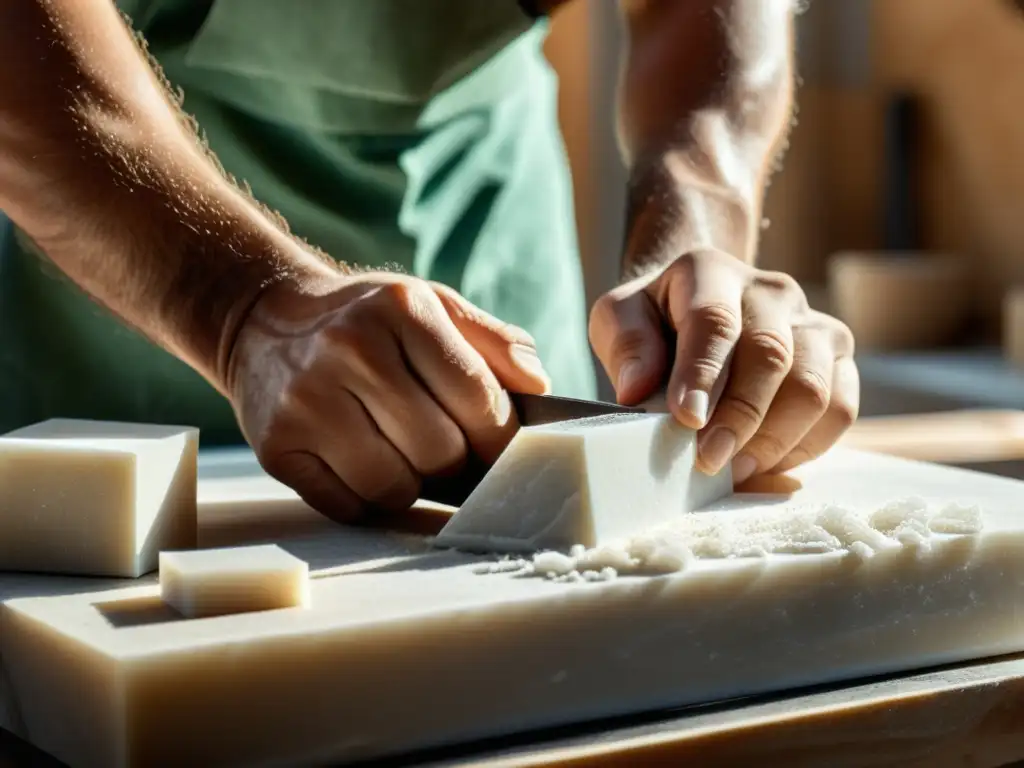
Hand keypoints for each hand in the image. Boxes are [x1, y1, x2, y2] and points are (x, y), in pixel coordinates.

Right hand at [227, 272, 550, 520]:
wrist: (263, 321)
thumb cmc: (367, 321)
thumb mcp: (432, 305)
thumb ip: (493, 342)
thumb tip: (539, 388)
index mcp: (402, 309)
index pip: (478, 399)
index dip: (501, 438)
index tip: (501, 449)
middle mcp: (351, 350)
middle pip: (440, 451)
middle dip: (456, 463)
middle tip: (449, 454)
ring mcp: (307, 401)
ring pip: (394, 488)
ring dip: (411, 485)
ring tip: (401, 455)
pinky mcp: (276, 447)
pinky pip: (347, 506)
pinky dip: (366, 500)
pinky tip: (362, 466)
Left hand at [589, 249, 858, 482]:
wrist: (702, 309)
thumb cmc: (656, 320)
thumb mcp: (618, 318)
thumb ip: (625, 346)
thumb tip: (636, 390)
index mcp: (711, 272)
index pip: (713, 320)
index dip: (702, 374)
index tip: (685, 419)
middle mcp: (772, 291)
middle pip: (771, 355)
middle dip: (739, 417)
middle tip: (708, 461)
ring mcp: (813, 322)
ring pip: (814, 387)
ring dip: (773, 439)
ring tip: (734, 470)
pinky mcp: (838, 358)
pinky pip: (840, 409)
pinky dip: (805, 446)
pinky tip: (766, 463)